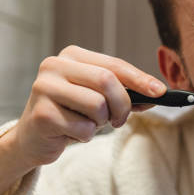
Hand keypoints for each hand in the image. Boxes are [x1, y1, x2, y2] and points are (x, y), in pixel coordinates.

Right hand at [10, 45, 166, 167]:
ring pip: (97, 105)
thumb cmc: (71, 113)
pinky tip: (71, 132)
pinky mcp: (40, 114)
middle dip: (122, 105)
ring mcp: (44, 88)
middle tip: (119, 120)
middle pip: (107, 81)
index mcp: (72, 55)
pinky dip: (86, 135)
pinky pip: (83, 127)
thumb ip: (126, 93)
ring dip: (101, 122)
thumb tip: (157, 93)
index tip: (161, 92)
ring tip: (88, 123)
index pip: (114, 65)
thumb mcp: (99, 98)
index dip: (140, 79)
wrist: (33, 138)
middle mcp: (55, 65)